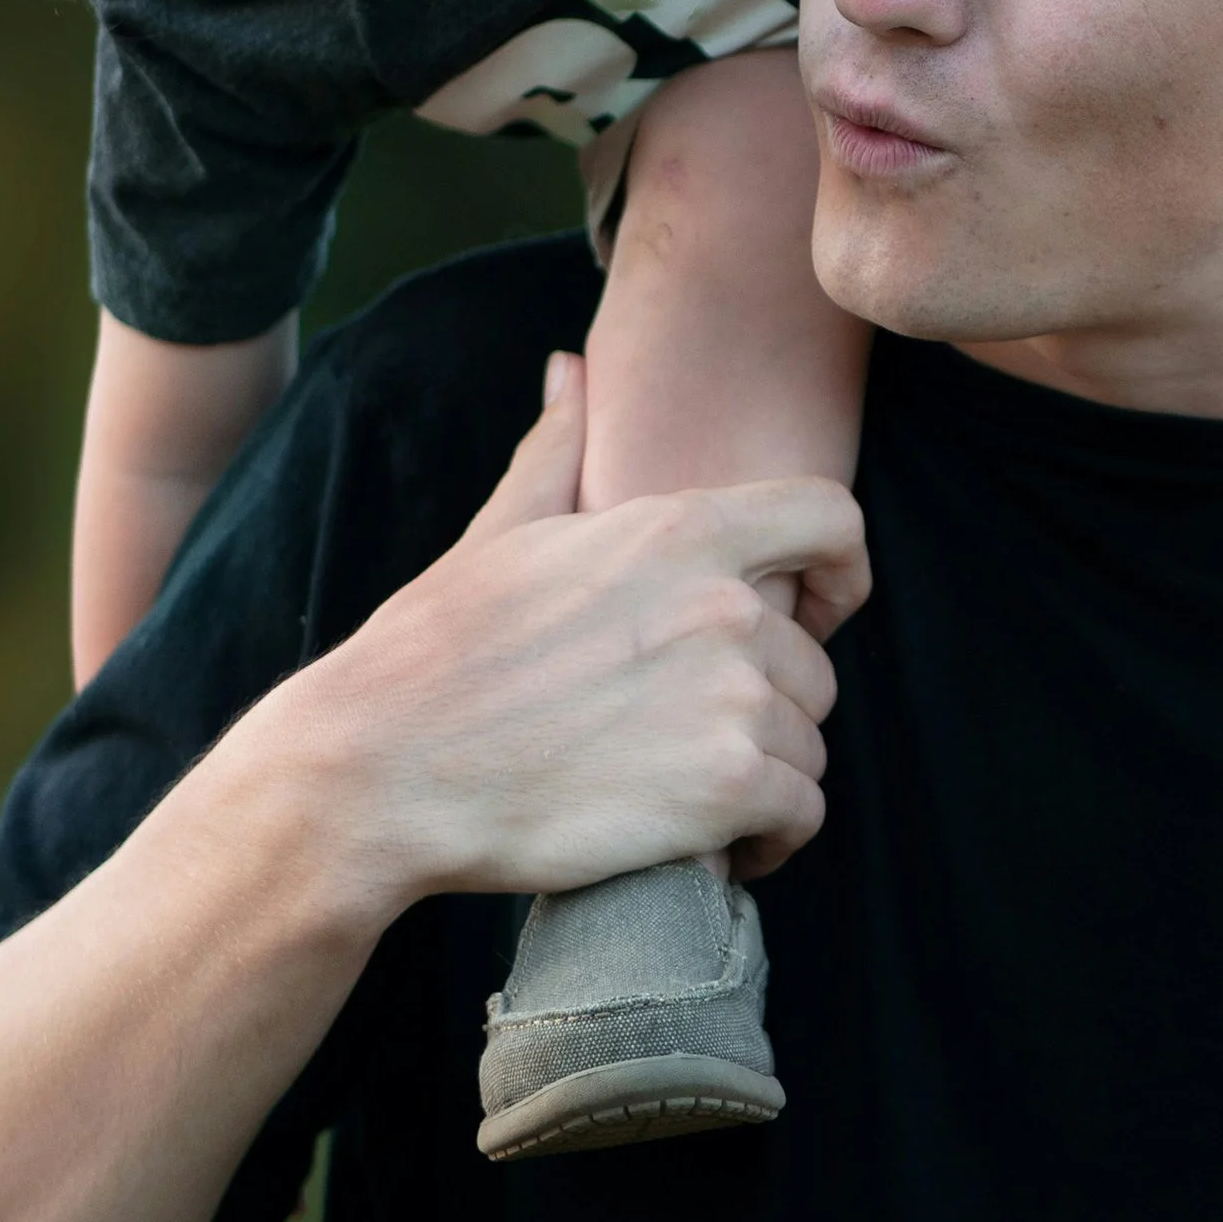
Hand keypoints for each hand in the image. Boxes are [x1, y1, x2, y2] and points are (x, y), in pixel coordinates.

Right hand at [270, 355, 868, 902]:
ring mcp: (731, 699)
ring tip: (697, 800)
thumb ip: (558, 449)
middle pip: (813, 662)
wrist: (383, 768)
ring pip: (809, 744)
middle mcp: (723, 606)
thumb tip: (571, 371)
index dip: (839, 570)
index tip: (813, 612)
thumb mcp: (500, 533)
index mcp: (679, 531)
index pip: (831, 520)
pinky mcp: (727, 789)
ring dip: (767, 776)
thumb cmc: (433, 652)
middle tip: (692, 739)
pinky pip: (801, 815)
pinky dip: (772, 842)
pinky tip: (722, 850)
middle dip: (769, 705)